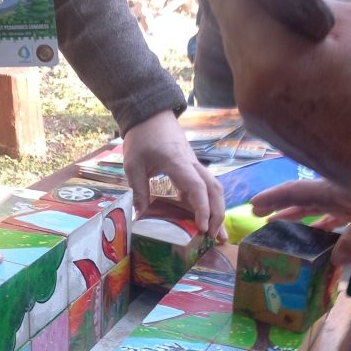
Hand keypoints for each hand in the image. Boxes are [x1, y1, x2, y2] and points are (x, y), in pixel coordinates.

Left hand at [122, 110, 226, 238]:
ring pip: (215, 187)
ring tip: (216, 232)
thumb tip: (140, 217)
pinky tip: (203, 218)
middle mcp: (192, 164)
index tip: (203, 227)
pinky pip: (205, 185)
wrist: (150, 113)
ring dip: (218, 209)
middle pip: (214, 190)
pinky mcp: (192, 166)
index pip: (197, 187)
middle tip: (214, 237)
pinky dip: (208, 202)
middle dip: (218, 214)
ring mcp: (195, 164)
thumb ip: (138, 190)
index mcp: (178, 163)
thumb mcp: (133, 164)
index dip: (202, 209)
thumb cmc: (142, 136)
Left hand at [187, 0, 350, 205]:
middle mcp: (248, 89)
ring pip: (244, 54)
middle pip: (233, 27)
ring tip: (280, 13)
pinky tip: (291, 52)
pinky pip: (255, 79)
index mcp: (267, 58)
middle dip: (240, 0)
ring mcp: (252, 113)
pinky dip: (266, 59)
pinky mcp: (262, 127)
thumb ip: (308, 1)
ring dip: (256, 31)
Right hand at [251, 179, 350, 264]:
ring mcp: (346, 200)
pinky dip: (322, 228)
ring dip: (297, 218)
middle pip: (300, 199)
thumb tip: (336, 262)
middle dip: (279, 207)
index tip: (252, 206)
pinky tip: (318, 242)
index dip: (273, 198)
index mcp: (331, 189)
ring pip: (315, 209)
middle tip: (258, 217)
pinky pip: (333, 218)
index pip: (295, 192)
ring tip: (279, 229)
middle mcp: (335, 192)